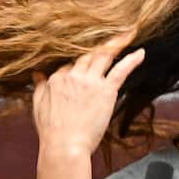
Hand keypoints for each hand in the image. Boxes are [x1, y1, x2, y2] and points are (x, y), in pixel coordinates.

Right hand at [31, 32, 144, 157]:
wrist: (65, 145)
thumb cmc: (52, 131)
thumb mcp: (38, 105)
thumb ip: (39, 86)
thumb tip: (37, 73)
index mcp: (57, 79)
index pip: (70, 63)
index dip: (79, 63)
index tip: (88, 61)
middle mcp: (73, 75)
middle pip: (87, 55)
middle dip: (99, 45)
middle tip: (111, 36)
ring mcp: (90, 81)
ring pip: (104, 56)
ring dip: (116, 43)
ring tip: (127, 33)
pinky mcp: (105, 90)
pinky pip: (120, 70)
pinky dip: (132, 60)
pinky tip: (141, 53)